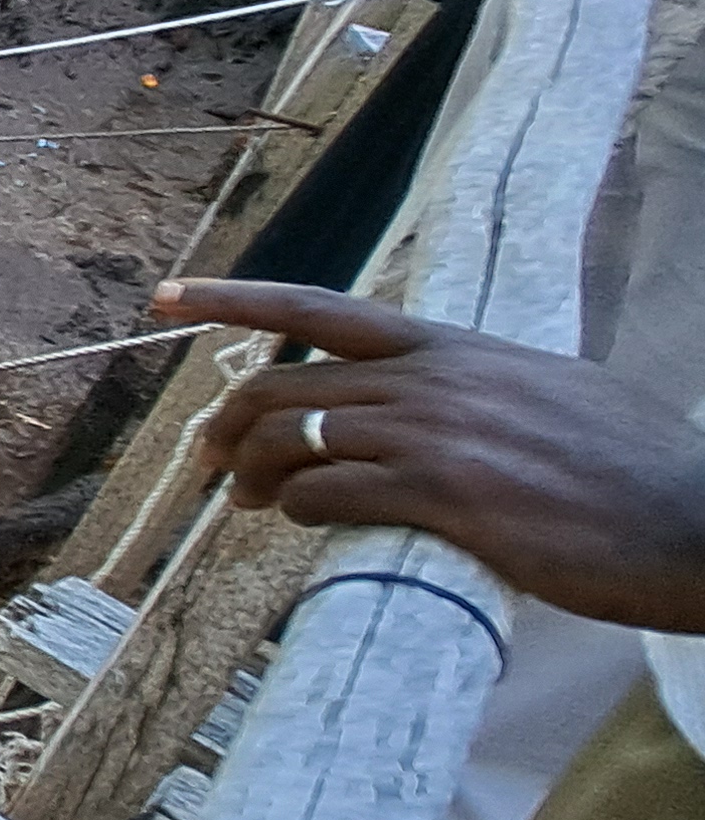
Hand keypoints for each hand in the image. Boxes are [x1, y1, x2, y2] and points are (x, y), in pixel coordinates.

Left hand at [154, 277, 704, 632]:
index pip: (323, 309)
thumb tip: (454, 402)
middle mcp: (433, 380)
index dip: (237, 301)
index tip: (168, 296)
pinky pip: (327, 493)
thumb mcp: (561, 394)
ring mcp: (435, 435)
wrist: (697, 520)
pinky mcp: (444, 496)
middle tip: (210, 459)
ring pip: (292, 441)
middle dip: (230, 421)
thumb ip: (489, 388)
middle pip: (285, 386)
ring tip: (243, 501)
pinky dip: (297, 507)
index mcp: (457, 347)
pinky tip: (299, 522)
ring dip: (252, 475)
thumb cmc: (640, 470)